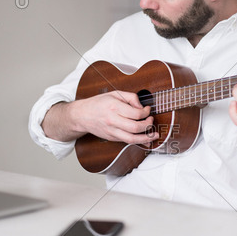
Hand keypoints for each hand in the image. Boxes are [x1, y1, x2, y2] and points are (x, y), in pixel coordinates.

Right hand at [43, 91, 158, 144]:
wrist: (82, 115)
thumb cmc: (98, 103)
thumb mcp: (114, 93)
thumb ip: (130, 97)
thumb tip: (142, 106)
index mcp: (114, 107)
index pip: (135, 113)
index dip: (146, 112)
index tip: (148, 110)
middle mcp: (112, 120)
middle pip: (135, 127)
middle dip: (148, 125)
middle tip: (151, 120)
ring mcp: (111, 131)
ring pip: (131, 139)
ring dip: (146, 138)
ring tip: (154, 135)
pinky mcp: (111, 138)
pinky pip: (127, 142)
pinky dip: (138, 142)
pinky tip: (146, 140)